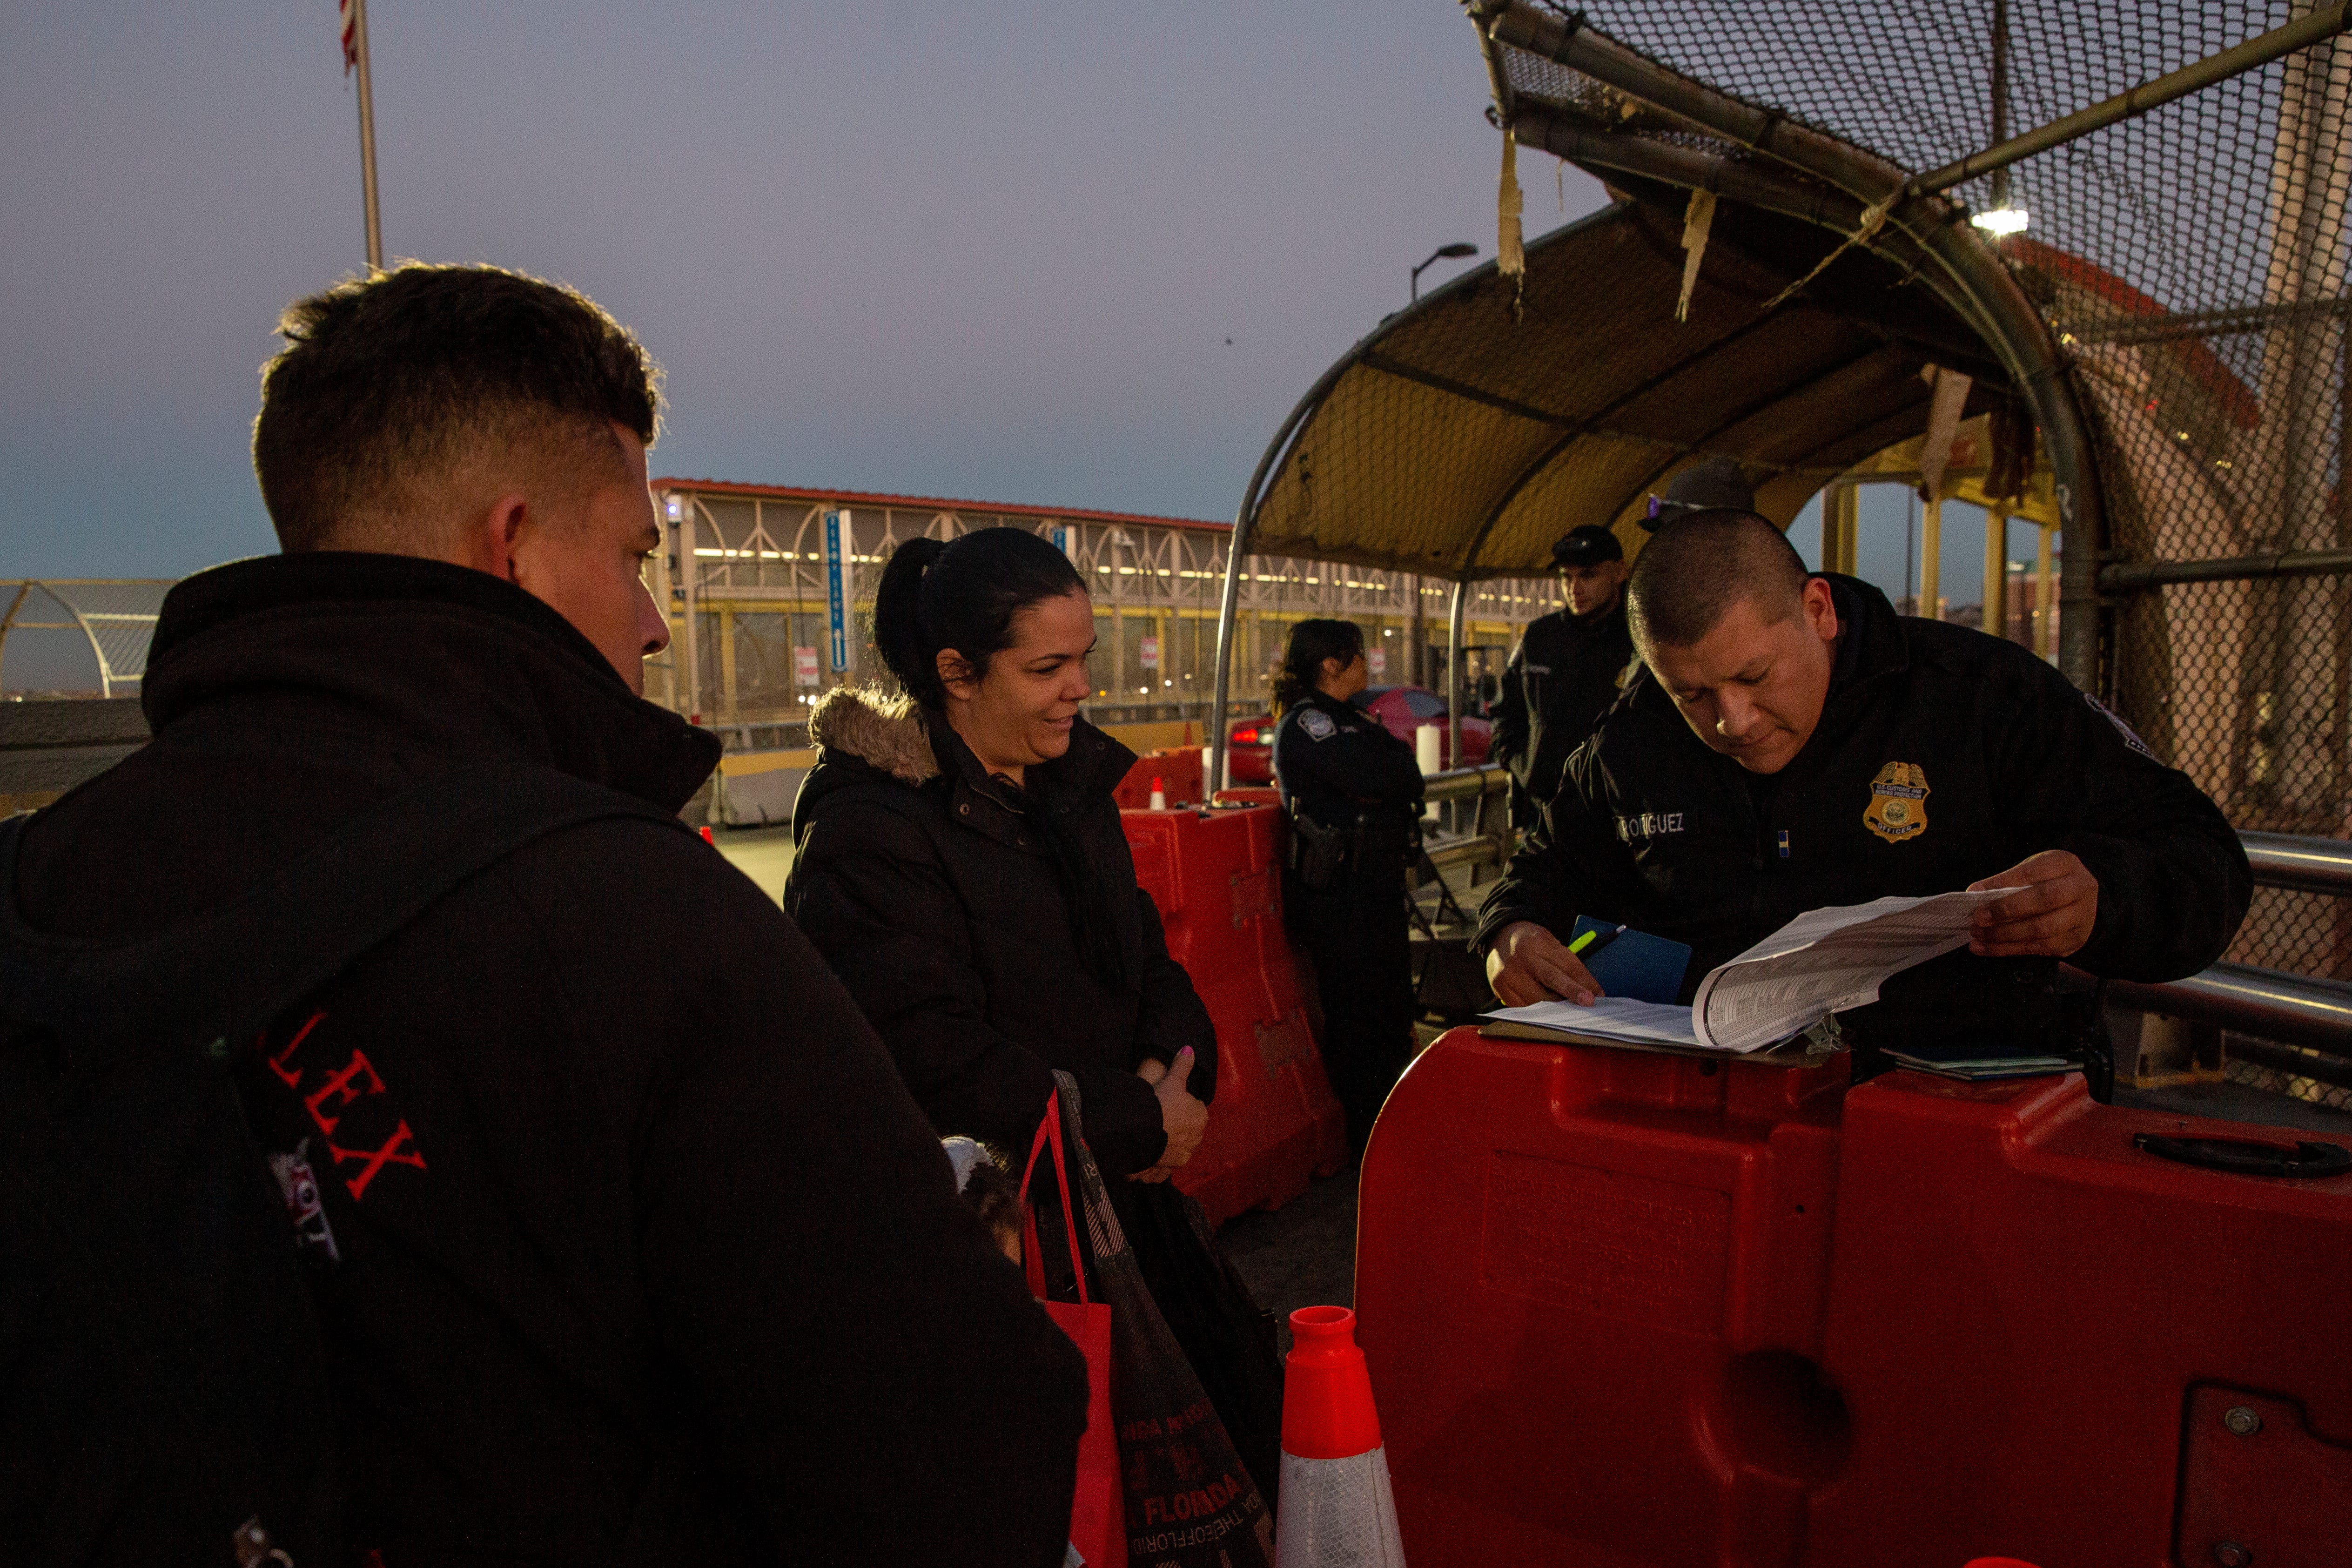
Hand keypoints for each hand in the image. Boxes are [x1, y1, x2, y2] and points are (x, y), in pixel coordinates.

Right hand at [1127, 1046, 1207, 1182]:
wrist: (1145, 1130)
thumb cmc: (1160, 1102)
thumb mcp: (1171, 1080)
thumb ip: (1182, 1065)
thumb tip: (1189, 1048)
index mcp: (1201, 1114)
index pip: (1195, 1108)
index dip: (1181, 1105)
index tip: (1169, 1104)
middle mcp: (1199, 1134)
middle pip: (1189, 1126)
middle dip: (1179, 1123)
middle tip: (1162, 1117)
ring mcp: (1189, 1149)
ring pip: (1183, 1141)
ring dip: (1174, 1138)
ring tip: (1158, 1131)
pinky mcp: (1177, 1162)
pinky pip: (1174, 1155)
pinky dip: (1168, 1151)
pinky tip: (1157, 1144)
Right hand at [1485, 920, 1603, 1006]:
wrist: (1500, 939)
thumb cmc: (1532, 945)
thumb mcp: (1551, 945)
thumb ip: (1568, 965)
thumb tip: (1591, 991)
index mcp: (1539, 942)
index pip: (1565, 963)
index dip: (1583, 980)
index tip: (1597, 995)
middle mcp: (1522, 957)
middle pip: (1551, 978)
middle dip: (1572, 993)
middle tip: (1588, 1005)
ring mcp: (1509, 975)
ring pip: (1538, 998)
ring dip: (1558, 1008)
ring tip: (1570, 1012)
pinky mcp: (1501, 990)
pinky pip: (1525, 1007)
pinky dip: (1540, 1013)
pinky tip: (1550, 1014)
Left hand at [1968, 850, 2099, 957]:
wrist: (2081, 902)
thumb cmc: (2048, 882)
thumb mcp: (2031, 871)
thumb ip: (2006, 880)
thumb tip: (1975, 892)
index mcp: (2065, 864)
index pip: (2033, 872)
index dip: (2004, 882)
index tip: (1976, 892)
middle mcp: (2079, 889)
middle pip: (2045, 899)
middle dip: (2007, 910)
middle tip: (1978, 917)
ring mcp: (2081, 917)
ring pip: (2042, 929)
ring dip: (2004, 935)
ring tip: (1978, 935)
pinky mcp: (2074, 940)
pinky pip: (2039, 948)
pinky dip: (2008, 949)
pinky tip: (1985, 948)